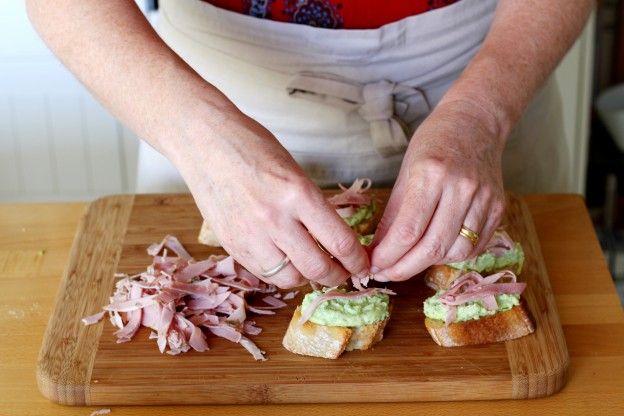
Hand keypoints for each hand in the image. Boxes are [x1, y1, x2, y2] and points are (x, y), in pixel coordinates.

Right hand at [170, 109, 369, 288]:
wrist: (204, 140)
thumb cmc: (252, 146)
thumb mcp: (295, 171)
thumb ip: (313, 206)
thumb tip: (334, 240)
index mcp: (298, 194)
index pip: (340, 242)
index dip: (358, 261)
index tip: (363, 265)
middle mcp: (275, 220)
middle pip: (317, 268)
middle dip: (338, 276)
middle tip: (344, 274)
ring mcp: (249, 236)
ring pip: (290, 279)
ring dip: (308, 278)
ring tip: (313, 267)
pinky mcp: (231, 245)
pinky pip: (264, 274)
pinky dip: (281, 273)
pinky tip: (286, 262)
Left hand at [370, 100, 506, 280]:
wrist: (476, 122)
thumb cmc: (434, 142)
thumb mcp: (405, 171)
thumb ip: (393, 214)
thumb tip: (377, 251)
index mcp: (431, 173)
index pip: (408, 230)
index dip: (388, 256)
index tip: (372, 267)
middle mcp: (462, 187)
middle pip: (433, 247)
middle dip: (404, 268)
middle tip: (385, 274)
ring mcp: (484, 199)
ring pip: (457, 252)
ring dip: (429, 264)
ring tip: (411, 259)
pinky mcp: (499, 207)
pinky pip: (475, 246)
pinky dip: (453, 255)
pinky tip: (437, 249)